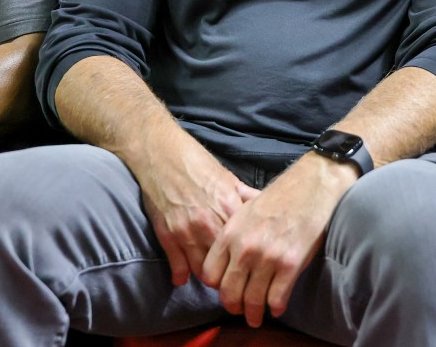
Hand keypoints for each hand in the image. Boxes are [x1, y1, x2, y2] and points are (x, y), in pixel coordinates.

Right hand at [138, 143, 258, 286]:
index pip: (246, 244)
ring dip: (208, 276)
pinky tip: (185, 278)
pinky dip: (181, 275)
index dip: (251, 257)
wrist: (164, 157)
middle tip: (235, 279)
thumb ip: (248, 198)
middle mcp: (209, 223)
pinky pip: (177, 266)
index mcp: (229, 207)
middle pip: (227, 262)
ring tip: (214, 279)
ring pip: (203, 269)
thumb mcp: (230, 179)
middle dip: (232, 273)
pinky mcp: (167, 236)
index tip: (253, 265)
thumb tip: (271, 208)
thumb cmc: (199, 166)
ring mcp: (187, 231)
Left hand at [201, 152, 355, 326]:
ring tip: (257, 316)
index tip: (226, 288)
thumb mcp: (246, 205)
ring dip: (254, 313)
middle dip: (234, 306)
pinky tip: (278, 306)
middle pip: (228, 293)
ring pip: (252, 300)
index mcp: (230, 233)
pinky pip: (277, 298)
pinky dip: (276, 306)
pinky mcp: (291, 264)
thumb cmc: (281, 195)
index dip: (218, 286)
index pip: (210, 275)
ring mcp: (268, 258)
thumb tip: (225, 242)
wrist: (313, 186)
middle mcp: (245, 248)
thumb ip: (232, 228)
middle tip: (240, 309)